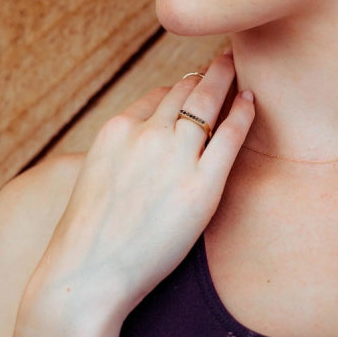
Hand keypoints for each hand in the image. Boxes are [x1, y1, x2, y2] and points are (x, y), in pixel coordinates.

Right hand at [32, 52, 253, 321]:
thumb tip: (136, 162)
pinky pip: (230, 136)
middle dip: (207, 74)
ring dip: (225, 81)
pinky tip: (252, 101)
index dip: (179, 88)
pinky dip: (243, 113)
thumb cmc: (87, 243)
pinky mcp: (201, 185)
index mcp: (115, 132)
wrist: (85, 276)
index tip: (194, 81)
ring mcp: (174, 157)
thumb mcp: (94, 182)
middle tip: (226, 60)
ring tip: (240, 70)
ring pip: (207, 103)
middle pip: (184, 91)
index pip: (156, 97)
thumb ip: (118, 160)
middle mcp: (145, 135)